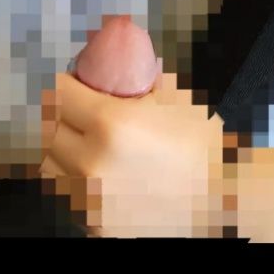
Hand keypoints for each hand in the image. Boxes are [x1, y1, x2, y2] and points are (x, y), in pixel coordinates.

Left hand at [40, 70, 223, 237]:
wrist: (221, 202)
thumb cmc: (200, 144)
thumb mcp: (173, 96)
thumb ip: (138, 73)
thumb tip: (113, 48)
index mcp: (110, 124)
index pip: (60, 94)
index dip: (67, 84)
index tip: (75, 82)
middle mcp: (90, 163)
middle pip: (51, 130)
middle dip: (65, 116)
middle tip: (81, 109)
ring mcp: (88, 201)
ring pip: (53, 165)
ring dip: (65, 148)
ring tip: (86, 139)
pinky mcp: (91, 225)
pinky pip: (67, 194)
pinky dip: (75, 179)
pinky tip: (98, 169)